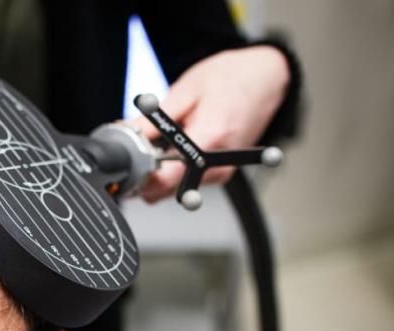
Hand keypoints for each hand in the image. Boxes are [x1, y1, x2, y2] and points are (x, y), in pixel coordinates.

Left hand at [128, 45, 289, 202]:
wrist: (267, 77)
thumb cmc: (232, 78)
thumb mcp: (185, 91)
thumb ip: (154, 120)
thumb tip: (126, 135)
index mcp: (210, 139)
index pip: (166, 179)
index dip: (140, 175)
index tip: (128, 162)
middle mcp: (218, 164)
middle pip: (167, 189)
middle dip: (146, 173)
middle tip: (141, 148)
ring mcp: (221, 172)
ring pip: (174, 188)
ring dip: (160, 171)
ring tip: (166, 141)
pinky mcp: (221, 173)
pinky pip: (187, 181)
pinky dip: (174, 169)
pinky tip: (178, 146)